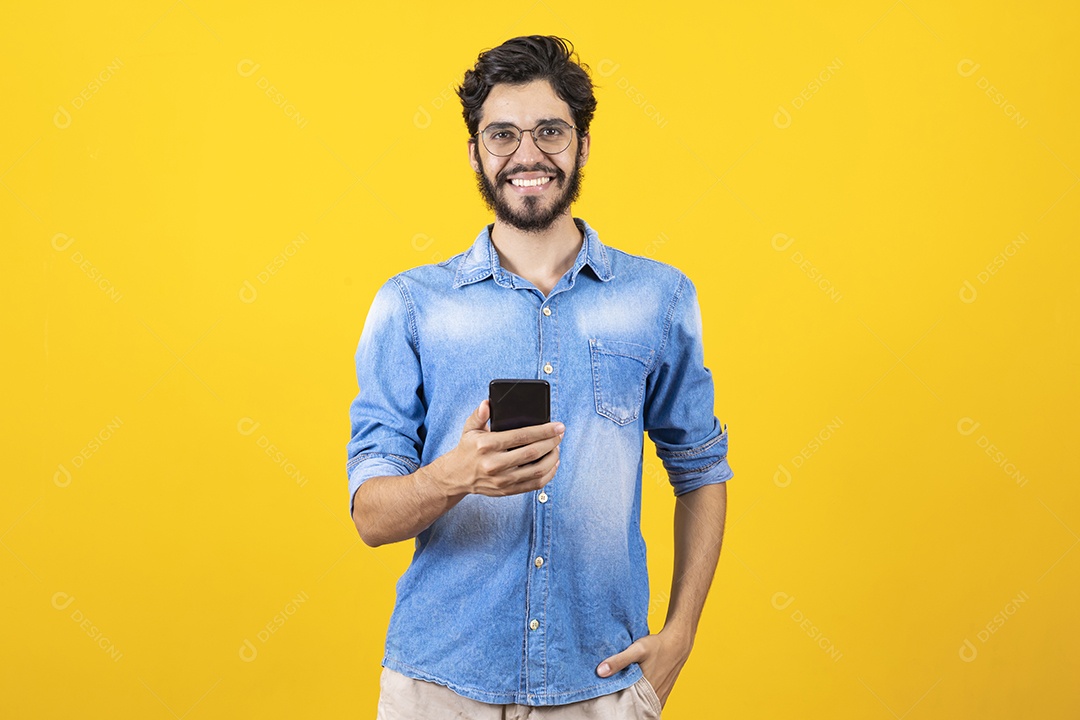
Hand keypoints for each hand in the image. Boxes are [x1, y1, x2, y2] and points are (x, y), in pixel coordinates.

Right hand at [441, 400, 563, 496]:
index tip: (558, 426)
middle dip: (551, 442)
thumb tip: (488, 403)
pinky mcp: (506, 490)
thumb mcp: (469, 429)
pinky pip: (534, 485)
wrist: (456, 476)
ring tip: (557, 448)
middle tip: (560, 435)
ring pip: (537, 471)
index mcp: (486, 445)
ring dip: (552, 459)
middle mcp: (494, 464)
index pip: (522, 436)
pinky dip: (548, 475)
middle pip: (532, 453)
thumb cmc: (467, 449)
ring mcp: (501, 480)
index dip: (544, 430)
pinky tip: (552, 464)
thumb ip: (480, 415)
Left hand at [596, 628, 693, 707]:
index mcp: (646, 689)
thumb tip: (600, 672)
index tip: (604, 698)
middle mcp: (654, 696)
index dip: (614, 702)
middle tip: (610, 695)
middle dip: (622, 703)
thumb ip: (619, 660)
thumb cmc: (658, 646)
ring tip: (620, 693)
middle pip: (633, 706)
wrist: (677, 644)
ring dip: (631, 701)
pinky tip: (633, 692)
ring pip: (641, 705)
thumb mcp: (637, 649)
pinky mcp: (662, 694)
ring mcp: (659, 697)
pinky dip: (640, 700)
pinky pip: (649, 703)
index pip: (626, 704)